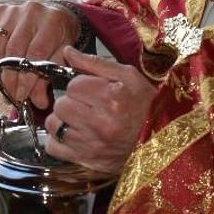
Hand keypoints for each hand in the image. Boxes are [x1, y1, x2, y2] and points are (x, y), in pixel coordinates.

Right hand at [0, 0, 79, 108]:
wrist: (53, 16)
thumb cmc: (58, 39)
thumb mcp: (60, 58)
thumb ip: (48, 78)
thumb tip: (38, 102)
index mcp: (52, 21)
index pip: (35, 53)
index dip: (26, 79)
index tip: (22, 96)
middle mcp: (31, 11)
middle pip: (13, 50)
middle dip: (10, 78)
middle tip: (11, 95)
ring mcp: (12, 9)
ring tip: (3, 83)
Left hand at [43, 46, 157, 175]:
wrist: (160, 139)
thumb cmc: (144, 104)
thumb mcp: (128, 76)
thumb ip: (95, 63)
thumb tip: (67, 52)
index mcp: (111, 98)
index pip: (73, 85)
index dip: (80, 84)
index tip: (91, 90)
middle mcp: (100, 123)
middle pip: (61, 105)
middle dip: (70, 101)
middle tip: (85, 105)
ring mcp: (91, 145)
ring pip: (53, 125)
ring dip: (62, 120)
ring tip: (79, 120)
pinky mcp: (85, 161)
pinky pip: (53, 148)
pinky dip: (58, 141)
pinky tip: (74, 135)